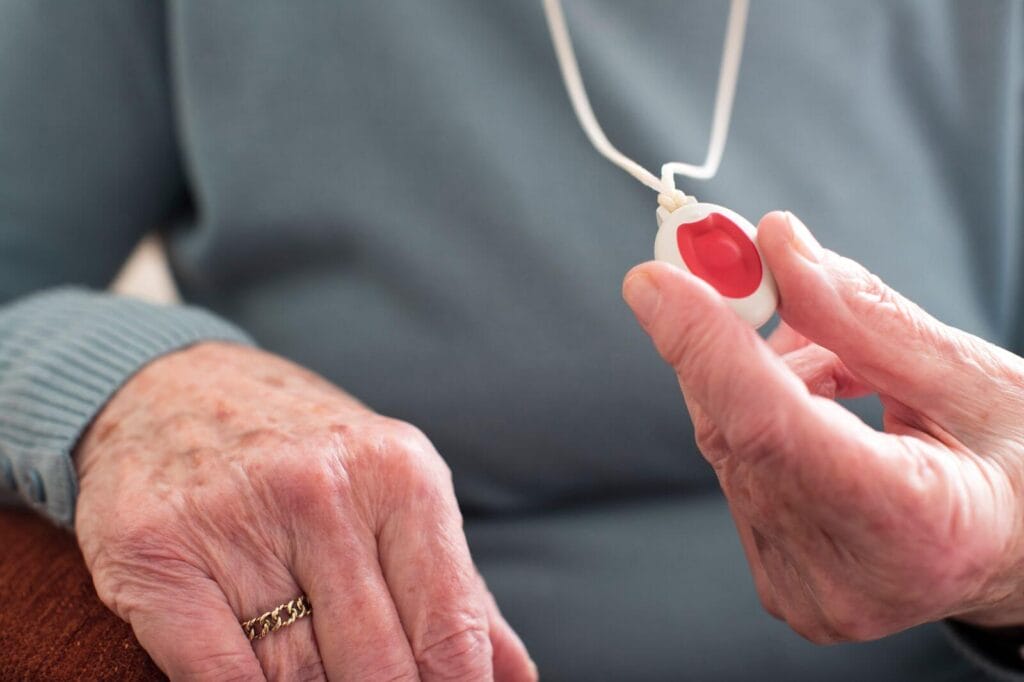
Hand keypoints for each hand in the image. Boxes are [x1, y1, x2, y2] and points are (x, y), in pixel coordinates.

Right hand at [74, 343, 535, 680]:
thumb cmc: (304, 452)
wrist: (173, 386)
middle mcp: (324, 490)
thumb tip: (514, 680)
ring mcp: (237, 518)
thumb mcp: (396, 492)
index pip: (451, 632)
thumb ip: (455, 589)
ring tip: (322, 674)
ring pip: (299, 679)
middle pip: (379, 666)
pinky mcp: (159, 551)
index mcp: (402, 476)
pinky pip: (221, 677)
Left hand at [623, 211, 1023, 642]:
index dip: (706, 346)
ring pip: (730, 444)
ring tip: (839, 356)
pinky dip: (759, 411)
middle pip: (740, 430)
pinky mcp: (783, 583)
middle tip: (729, 260)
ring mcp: (804, 588)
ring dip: (757, 372)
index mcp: (911, 529)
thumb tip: (778, 248)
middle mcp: (841, 576)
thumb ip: (869, 318)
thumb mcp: (977, 383)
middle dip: (724, 333)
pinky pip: (739, 469)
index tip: (656, 280)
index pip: (773, 431)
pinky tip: (818, 392)